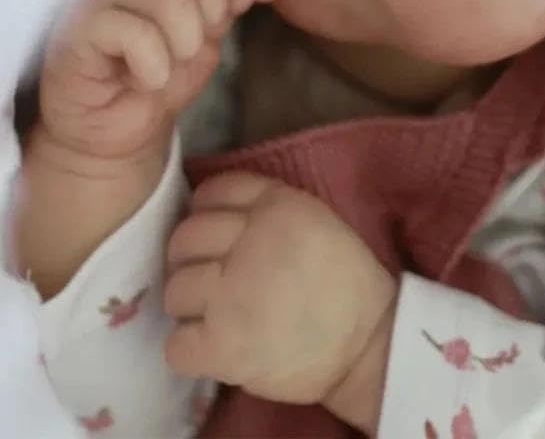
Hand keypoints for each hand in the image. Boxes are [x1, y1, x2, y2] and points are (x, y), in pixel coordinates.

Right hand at [37, 0, 274, 162]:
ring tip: (173, 62)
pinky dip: (155, 65)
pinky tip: (148, 79)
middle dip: (215, 5)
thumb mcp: (210, 29)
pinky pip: (133, 33)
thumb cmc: (165, 69)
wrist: (119, 127)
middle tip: (201, 41)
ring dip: (186, 40)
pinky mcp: (76, 31)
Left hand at [163, 172, 396, 429]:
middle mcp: (250, 242)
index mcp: (277, 206)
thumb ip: (267, 208)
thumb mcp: (315, 219)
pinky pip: (176, 345)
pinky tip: (214, 348)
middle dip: (190, 261)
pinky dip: (189, 350)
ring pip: (174, 291)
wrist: (369, 345)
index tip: (214, 238)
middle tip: (211, 282)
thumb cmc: (343, 282)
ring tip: (217, 317)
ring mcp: (231, 295)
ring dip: (190, 307)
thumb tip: (209, 212)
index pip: (211, 193)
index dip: (205, 214)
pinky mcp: (222, 345)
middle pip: (185, 239)